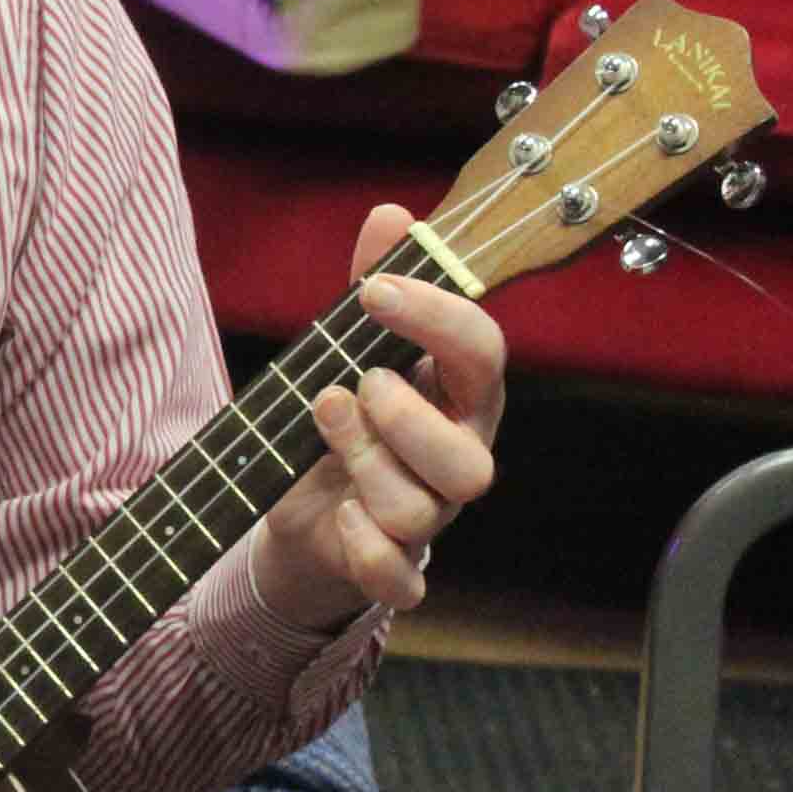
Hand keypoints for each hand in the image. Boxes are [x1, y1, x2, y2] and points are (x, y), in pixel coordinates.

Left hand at [242, 202, 507, 629]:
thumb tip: (392, 213)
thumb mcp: (348, 345)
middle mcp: (453, 459)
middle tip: (354, 384)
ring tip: (322, 419)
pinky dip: (369, 553)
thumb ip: (371, 284)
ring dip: (367, 464)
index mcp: (457, 396)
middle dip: (407, 418)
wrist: (309, 512)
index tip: (373, 290)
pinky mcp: (388, 566)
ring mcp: (426, 518)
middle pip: (471, 459)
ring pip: (425, 510)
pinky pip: (400, 578)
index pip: (483, 355)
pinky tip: (339, 517)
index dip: (437, 317)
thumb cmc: (345, 418)